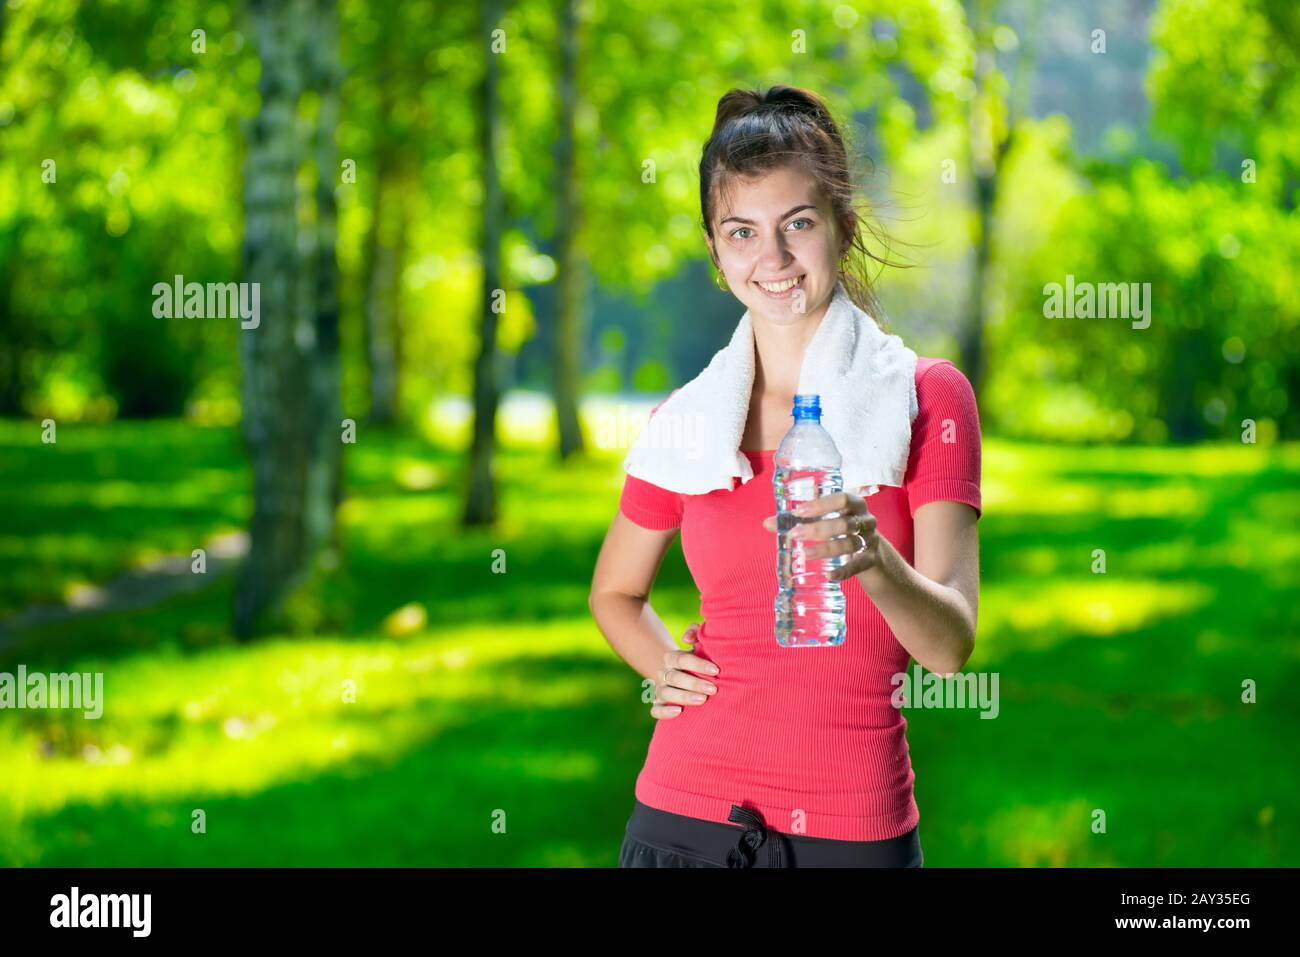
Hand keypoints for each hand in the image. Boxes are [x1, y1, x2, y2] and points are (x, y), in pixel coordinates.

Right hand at [651, 623, 718, 718]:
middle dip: (694, 683)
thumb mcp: (699, 643)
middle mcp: (664, 673)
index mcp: (672, 658)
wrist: (684, 674)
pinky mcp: (659, 705)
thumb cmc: (699, 658)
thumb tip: (687, 638)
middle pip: (674, 677)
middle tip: (713, 689)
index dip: (698, 664)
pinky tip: (679, 712)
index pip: (681, 659)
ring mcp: (660, 689)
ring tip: (703, 700)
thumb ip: (695, 632)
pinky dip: (664, 712)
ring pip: (666, 693)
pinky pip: (656, 710)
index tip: (716, 670)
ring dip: (684, 697)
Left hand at [761, 490, 879, 581]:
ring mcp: (870, 540)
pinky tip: (828, 576)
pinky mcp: (871, 560)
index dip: (821, 505)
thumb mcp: (826, 519)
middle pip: (844, 523)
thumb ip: (799, 520)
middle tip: (795, 534)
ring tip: (806, 554)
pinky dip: (843, 571)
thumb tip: (767, 523)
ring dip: (827, 549)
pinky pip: (858, 565)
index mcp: (854, 504)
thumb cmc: (841, 528)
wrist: (872, 550)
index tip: (799, 512)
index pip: (842, 499)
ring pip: (851, 544)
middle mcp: (866, 520)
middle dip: (818, 529)